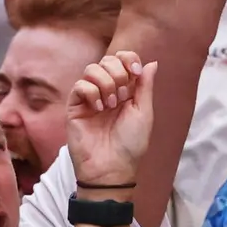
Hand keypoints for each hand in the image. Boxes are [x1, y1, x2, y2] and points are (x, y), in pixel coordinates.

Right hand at [62, 50, 155, 194]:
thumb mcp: (144, 112)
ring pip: (91, 69)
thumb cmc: (130, 143)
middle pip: (107, 60)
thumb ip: (145, 86)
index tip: (136, 73)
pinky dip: (91, 92)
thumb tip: (151, 62)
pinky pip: (79, 86)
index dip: (129, 59)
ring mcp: (89, 98)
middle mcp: (106, 90)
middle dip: (118, 73)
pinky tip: (98, 108)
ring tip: (111, 105)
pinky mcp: (75, 107)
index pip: (122, 59)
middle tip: (122, 97)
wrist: (112, 167)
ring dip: (106, 83)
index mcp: (125, 90)